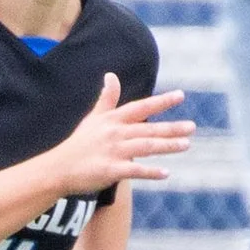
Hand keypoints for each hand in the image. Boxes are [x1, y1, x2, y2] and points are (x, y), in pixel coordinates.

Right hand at [43, 73, 192, 193]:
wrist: (58, 168)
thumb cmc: (79, 143)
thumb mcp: (93, 118)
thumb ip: (107, 98)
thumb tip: (111, 75)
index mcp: (112, 120)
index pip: (140, 107)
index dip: (161, 101)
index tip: (181, 95)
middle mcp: (114, 134)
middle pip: (148, 129)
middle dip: (171, 128)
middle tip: (192, 127)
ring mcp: (112, 152)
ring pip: (145, 146)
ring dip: (166, 146)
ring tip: (186, 145)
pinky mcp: (109, 170)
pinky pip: (134, 170)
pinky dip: (150, 172)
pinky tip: (166, 173)